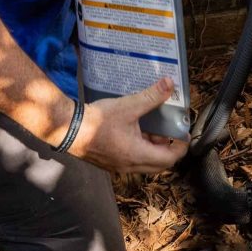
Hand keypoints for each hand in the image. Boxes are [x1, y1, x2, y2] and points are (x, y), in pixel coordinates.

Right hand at [71, 77, 186, 172]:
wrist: (68, 129)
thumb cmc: (97, 120)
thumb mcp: (128, 106)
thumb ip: (151, 96)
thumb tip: (169, 84)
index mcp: (137, 155)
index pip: (170, 159)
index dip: (181, 146)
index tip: (183, 132)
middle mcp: (130, 166)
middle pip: (160, 164)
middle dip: (169, 147)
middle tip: (172, 130)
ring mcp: (119, 166)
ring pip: (146, 162)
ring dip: (154, 147)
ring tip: (156, 127)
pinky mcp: (110, 162)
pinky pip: (133, 160)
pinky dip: (141, 148)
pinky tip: (137, 130)